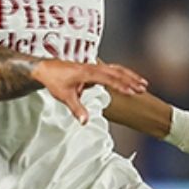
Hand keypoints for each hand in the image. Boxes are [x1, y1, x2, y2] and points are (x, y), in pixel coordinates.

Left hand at [33, 59, 148, 123]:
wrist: (45, 69)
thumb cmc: (54, 80)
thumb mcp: (65, 97)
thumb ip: (77, 109)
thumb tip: (85, 121)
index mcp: (87, 72)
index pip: (109, 78)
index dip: (121, 85)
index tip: (132, 91)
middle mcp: (92, 67)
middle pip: (116, 72)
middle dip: (131, 80)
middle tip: (143, 88)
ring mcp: (93, 67)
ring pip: (115, 69)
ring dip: (129, 75)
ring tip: (141, 83)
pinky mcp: (92, 69)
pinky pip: (111, 69)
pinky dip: (121, 74)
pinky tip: (127, 80)